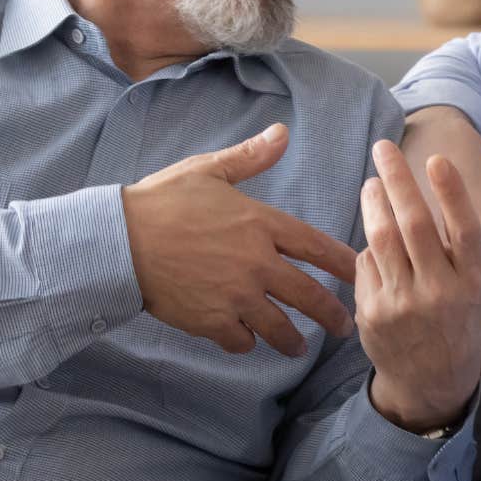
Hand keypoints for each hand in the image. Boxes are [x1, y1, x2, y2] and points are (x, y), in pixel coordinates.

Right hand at [122, 123, 357, 356]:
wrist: (119, 240)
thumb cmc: (162, 200)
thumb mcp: (208, 171)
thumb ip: (250, 157)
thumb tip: (282, 133)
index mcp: (261, 224)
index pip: (317, 247)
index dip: (345, 264)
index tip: (362, 274)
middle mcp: (257, 263)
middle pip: (310, 296)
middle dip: (332, 316)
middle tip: (345, 328)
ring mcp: (236, 296)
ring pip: (280, 328)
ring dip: (294, 341)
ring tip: (300, 348)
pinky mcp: (212, 321)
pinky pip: (242, 341)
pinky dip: (247, 343)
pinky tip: (248, 341)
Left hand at [357, 141, 480, 430]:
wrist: (432, 382)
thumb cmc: (467, 321)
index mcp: (474, 282)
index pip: (464, 231)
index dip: (451, 195)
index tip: (437, 159)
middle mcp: (441, 293)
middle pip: (415, 227)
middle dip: (399, 182)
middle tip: (385, 147)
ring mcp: (405, 304)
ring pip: (384, 240)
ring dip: (374, 205)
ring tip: (372, 180)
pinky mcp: (375, 313)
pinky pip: (366, 264)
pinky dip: (368, 244)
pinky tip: (370, 227)